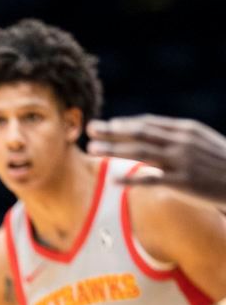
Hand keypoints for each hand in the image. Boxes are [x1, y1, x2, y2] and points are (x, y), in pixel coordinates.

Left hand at [88, 115, 225, 206]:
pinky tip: (112, 181)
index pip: (149, 123)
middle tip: (91, 129)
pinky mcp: (182, 181)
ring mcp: (181, 161)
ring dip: (113, 150)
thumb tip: (147, 132)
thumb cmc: (217, 161)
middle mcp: (181, 142)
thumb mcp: (199, 140)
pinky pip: (151, 179)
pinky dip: (130, 179)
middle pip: (139, 134)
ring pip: (140, 153)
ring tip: (92, 150)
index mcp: (185, 129)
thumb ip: (174, 135)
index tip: (106, 124)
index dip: (125, 123)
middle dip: (112, 131)